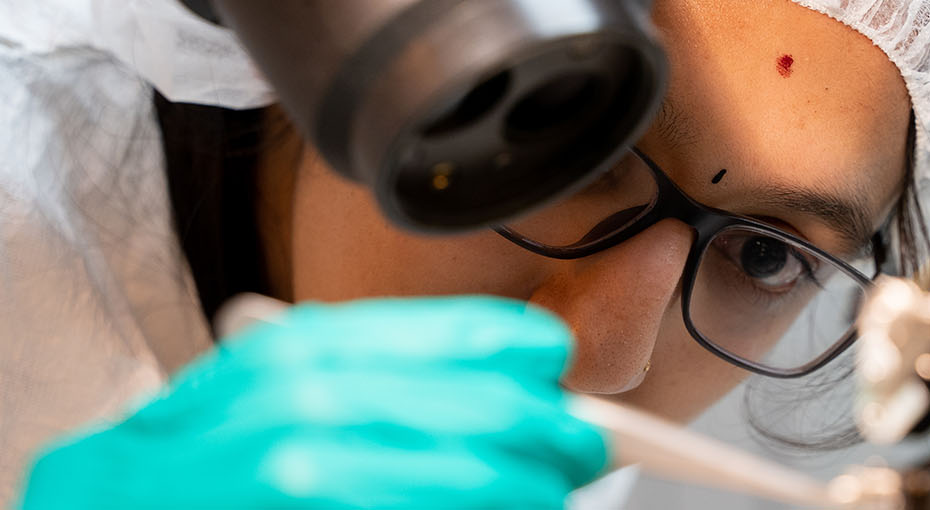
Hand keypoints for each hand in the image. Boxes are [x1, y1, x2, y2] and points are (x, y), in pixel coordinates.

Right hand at [20, 297, 606, 508]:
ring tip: (534, 497)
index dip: (544, 363)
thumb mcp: (286, 374)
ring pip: (501, 489)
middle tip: (580, 452)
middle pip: (510, 418)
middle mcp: (327, 407)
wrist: (115, 505)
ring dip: (535, 497)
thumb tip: (518, 374)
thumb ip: (389, 365)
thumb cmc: (205, 447)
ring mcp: (326, 480)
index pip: (488, 338)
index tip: (563, 382)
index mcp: (323, 348)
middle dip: (565, 440)